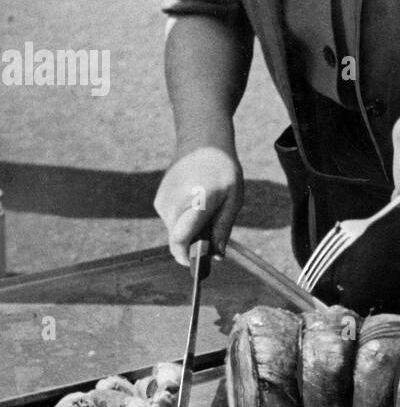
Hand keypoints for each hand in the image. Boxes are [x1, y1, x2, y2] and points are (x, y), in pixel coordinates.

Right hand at [154, 144, 243, 264]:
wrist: (202, 142)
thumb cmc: (223, 170)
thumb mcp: (233, 199)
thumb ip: (223, 228)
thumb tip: (217, 255)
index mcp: (196, 203)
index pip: (180, 239)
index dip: (186, 257)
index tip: (195, 264)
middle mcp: (174, 204)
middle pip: (179, 239)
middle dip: (193, 244)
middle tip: (212, 232)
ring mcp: (163, 202)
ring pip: (174, 231)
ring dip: (189, 231)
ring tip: (205, 210)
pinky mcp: (159, 200)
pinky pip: (171, 221)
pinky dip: (183, 221)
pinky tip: (195, 203)